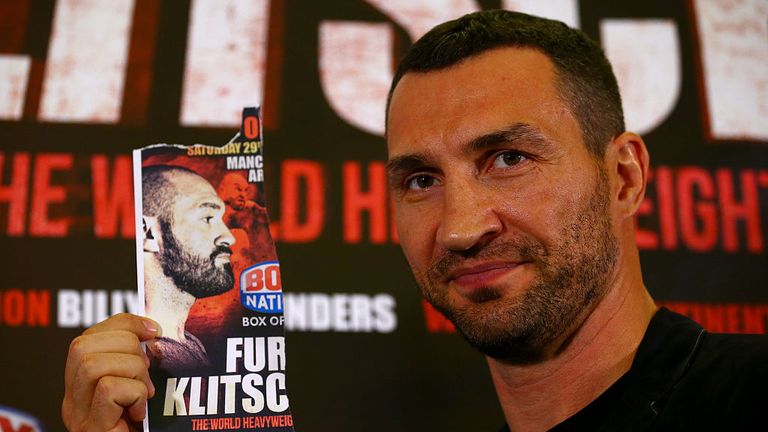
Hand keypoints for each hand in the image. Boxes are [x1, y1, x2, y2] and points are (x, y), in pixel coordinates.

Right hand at [62, 313, 160, 431]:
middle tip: (148, 370)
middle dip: (126, 345)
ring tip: (145, 392)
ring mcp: (78, 415)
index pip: (89, 336)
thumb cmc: (147, 426)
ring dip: (133, 370)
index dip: (123, 324)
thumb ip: (138, 363)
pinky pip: (109, 389)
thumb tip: (153, 333)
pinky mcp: (92, 428)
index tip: (154, 330)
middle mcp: (72, 399)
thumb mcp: (141, 388)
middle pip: (82, 344)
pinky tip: (140, 409)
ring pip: (93, 363)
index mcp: (82, 384)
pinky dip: (134, 392)